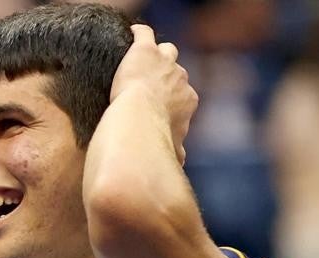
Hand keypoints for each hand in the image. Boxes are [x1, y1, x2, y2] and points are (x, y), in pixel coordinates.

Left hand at [110, 24, 197, 163]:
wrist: (137, 119)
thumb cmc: (151, 138)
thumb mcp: (169, 148)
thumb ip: (176, 152)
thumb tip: (181, 163)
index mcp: (188, 100)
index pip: (184, 93)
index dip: (173, 96)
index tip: (161, 102)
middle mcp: (180, 78)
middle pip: (177, 70)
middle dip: (166, 75)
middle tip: (150, 82)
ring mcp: (164, 61)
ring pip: (166, 49)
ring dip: (158, 53)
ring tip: (144, 57)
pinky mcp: (144, 50)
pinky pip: (144, 34)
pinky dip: (138, 34)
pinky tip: (131, 35)